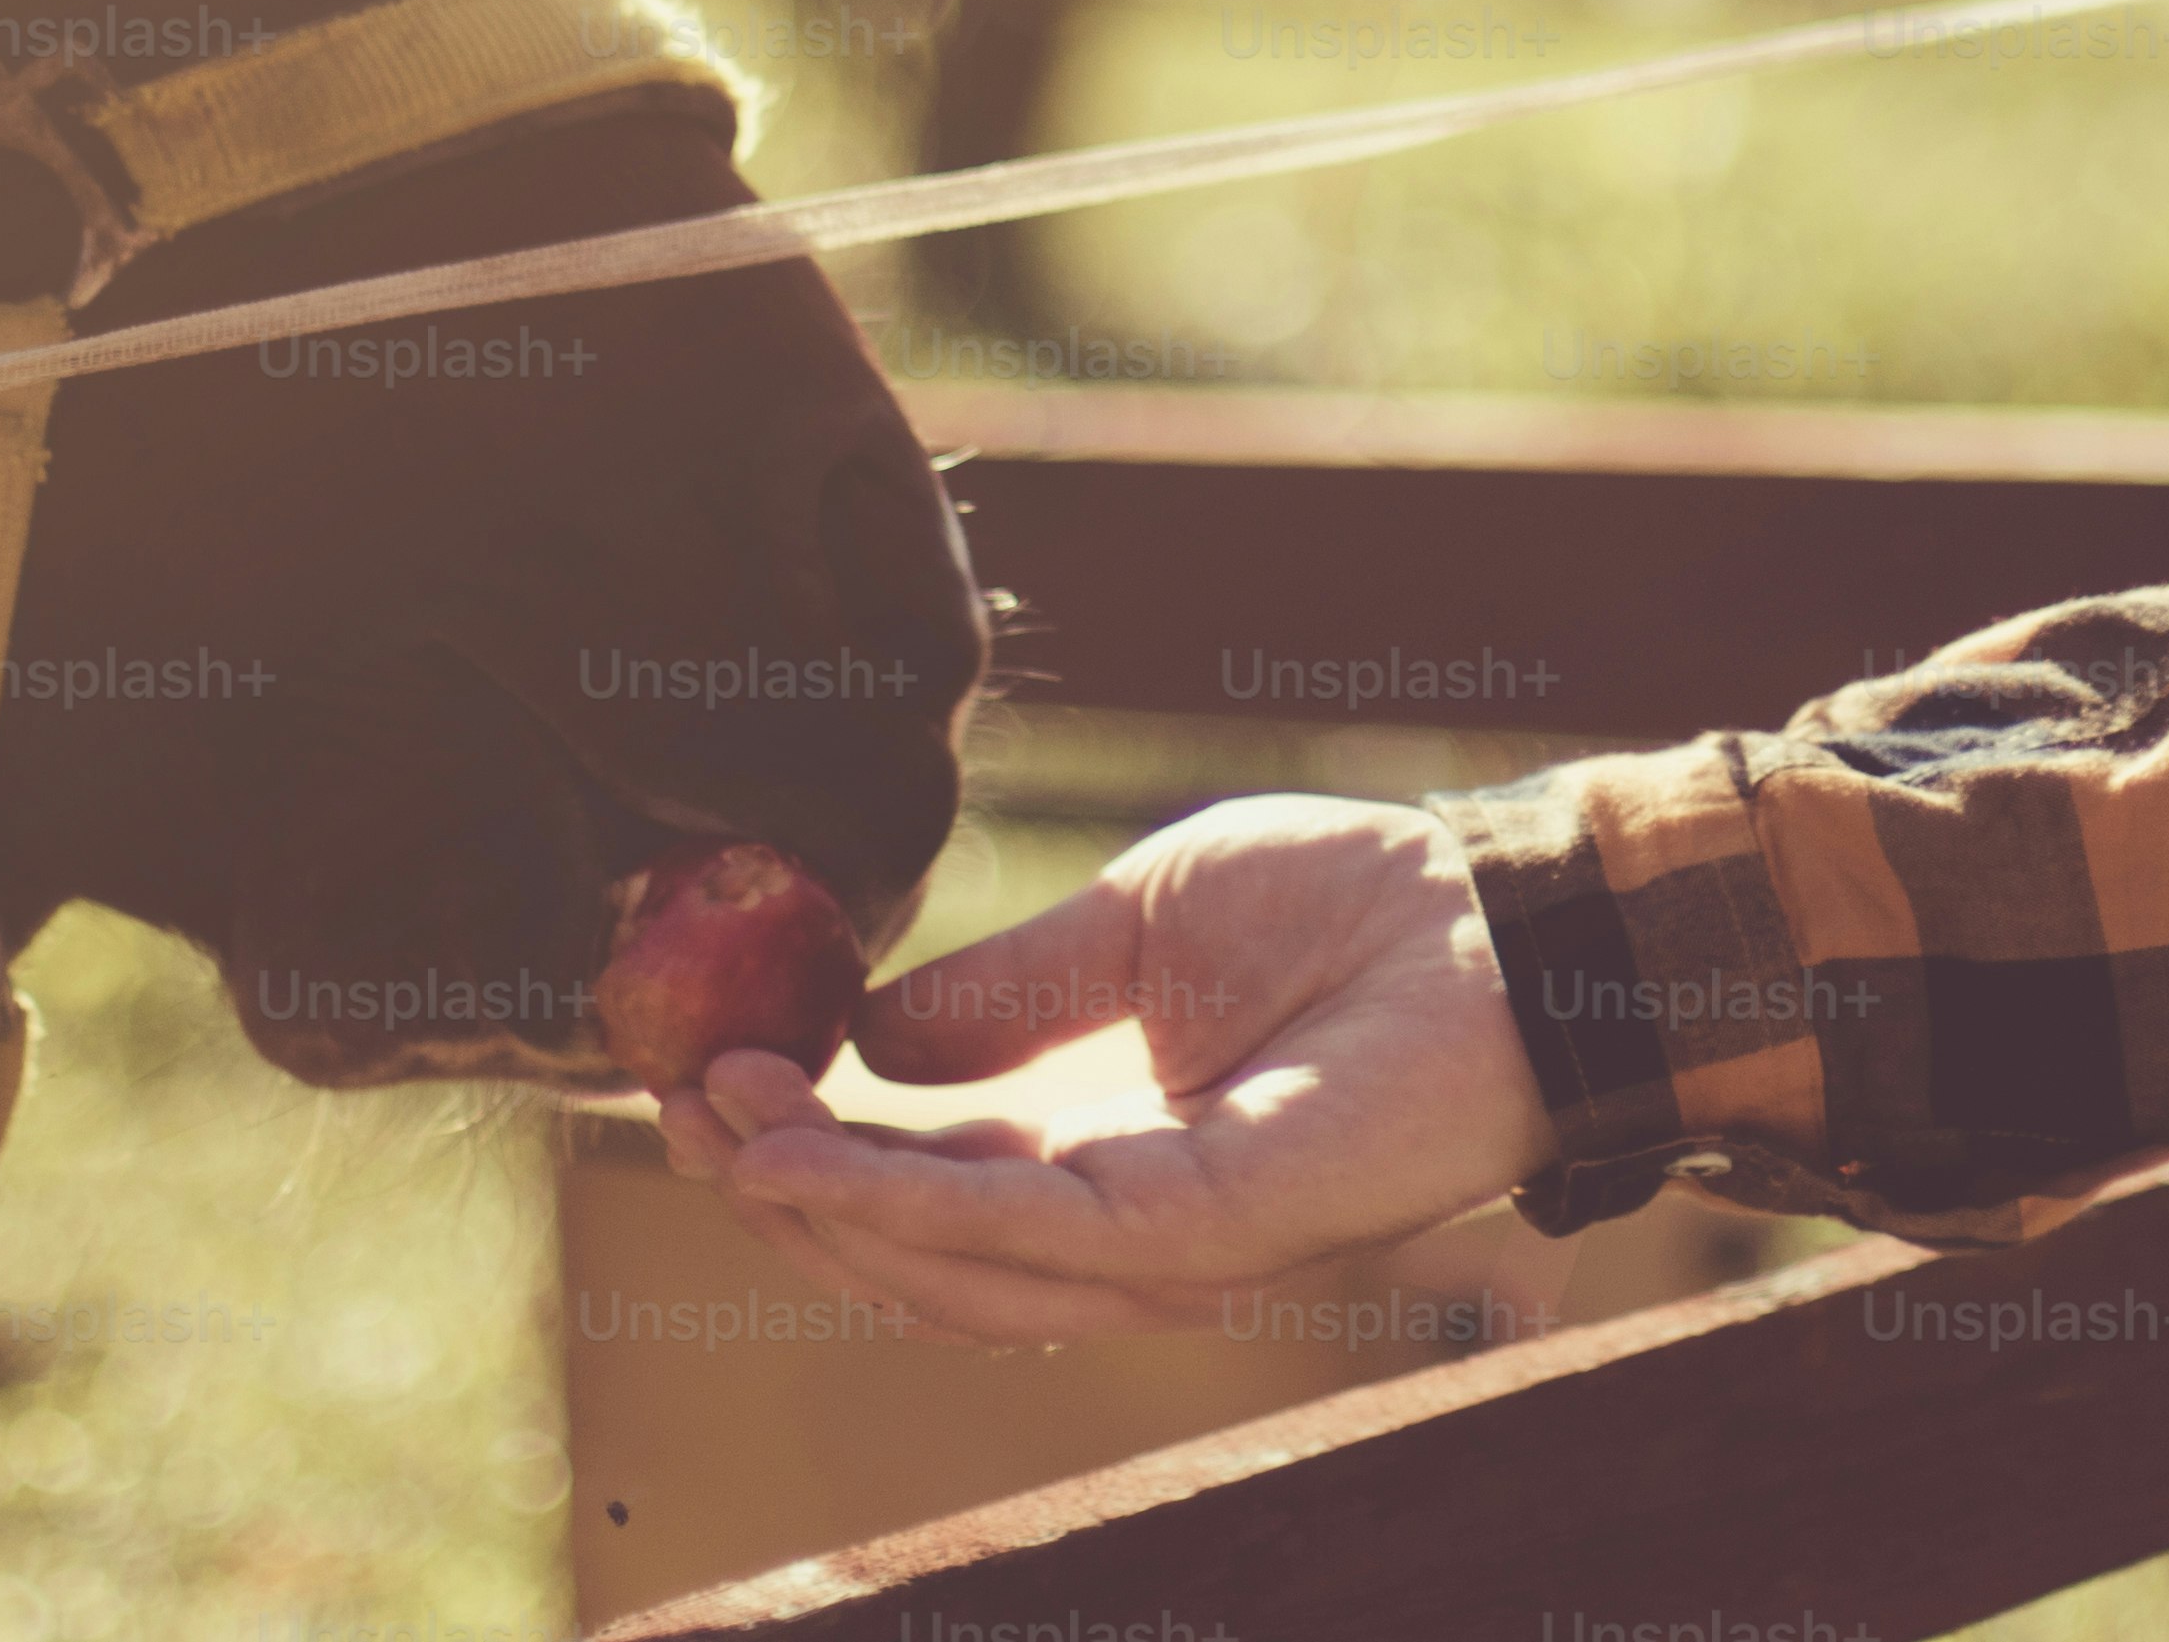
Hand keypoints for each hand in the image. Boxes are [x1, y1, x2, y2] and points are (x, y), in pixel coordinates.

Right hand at [653, 795, 1562, 1342]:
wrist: (1495, 912)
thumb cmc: (1351, 903)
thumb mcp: (1135, 922)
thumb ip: (1007, 988)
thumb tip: (867, 1032)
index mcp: (1097, 1146)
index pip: (917, 1179)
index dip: (801, 1139)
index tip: (698, 1068)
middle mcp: (1116, 1220)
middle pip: (904, 1247)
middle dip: (775, 1181)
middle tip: (673, 1098)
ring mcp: (1156, 1245)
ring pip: (937, 1265)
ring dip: (810, 1194)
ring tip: (714, 1112)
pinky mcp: (1198, 1236)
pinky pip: (1018, 1236)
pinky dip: (898, 1196)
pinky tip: (807, 1140)